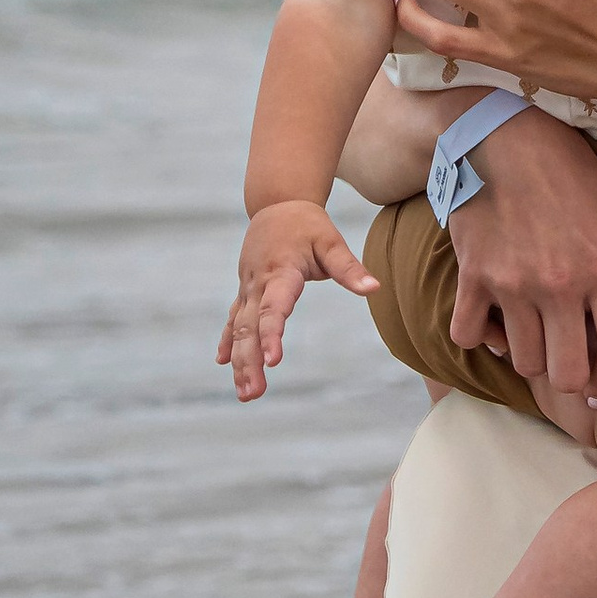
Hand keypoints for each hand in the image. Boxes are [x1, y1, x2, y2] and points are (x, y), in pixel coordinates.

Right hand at [224, 199, 375, 401]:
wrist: (278, 203)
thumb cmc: (308, 226)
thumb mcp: (331, 242)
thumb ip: (350, 268)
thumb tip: (374, 288)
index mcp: (281, 271)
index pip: (274, 308)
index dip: (272, 334)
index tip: (273, 361)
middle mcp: (259, 283)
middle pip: (250, 327)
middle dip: (250, 361)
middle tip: (254, 393)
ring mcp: (248, 288)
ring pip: (238, 328)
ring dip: (239, 361)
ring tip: (246, 393)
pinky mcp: (245, 290)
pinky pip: (232, 319)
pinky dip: (227, 341)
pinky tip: (222, 363)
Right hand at [444, 101, 596, 406]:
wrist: (504, 135)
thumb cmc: (570, 172)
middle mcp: (561, 284)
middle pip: (567, 375)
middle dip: (572, 382)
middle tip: (569, 367)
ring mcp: (513, 283)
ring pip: (523, 362)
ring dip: (530, 357)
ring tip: (536, 337)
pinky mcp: (473, 275)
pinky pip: (468, 334)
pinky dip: (482, 337)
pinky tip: (495, 321)